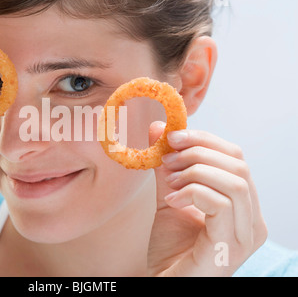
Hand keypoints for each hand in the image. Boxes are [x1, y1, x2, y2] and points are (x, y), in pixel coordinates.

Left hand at [146, 121, 266, 276]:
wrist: (164, 286)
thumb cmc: (171, 250)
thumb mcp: (169, 198)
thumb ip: (167, 168)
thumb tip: (158, 129)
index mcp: (242, 206)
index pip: (235, 158)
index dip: (204, 140)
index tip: (170, 136)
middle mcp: (251, 220)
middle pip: (238, 165)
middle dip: (198, 152)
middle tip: (167, 157)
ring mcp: (244, 235)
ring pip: (235, 181)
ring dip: (195, 172)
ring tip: (169, 182)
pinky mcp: (230, 246)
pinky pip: (221, 204)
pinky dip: (192, 193)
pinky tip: (171, 201)